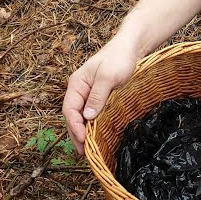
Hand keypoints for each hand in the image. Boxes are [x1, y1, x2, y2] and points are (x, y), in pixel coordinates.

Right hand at [62, 43, 140, 157]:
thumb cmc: (119, 58)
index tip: (83, 139)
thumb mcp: (108, 77)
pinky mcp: (101, 96)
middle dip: (76, 134)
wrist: (131, 47)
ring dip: (84, 132)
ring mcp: (90, 94)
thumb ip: (97, 96)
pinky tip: (97, 136)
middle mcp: (81, 90)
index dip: (74, 126)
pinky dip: (93, 126)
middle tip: (84, 152)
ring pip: (82, 116)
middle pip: (73, 116)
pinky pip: (93, 114)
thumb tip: (87, 117)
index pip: (69, 109)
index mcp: (77, 84)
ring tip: (89, 150)